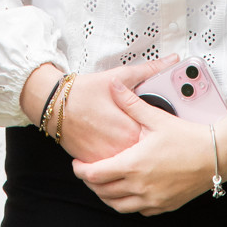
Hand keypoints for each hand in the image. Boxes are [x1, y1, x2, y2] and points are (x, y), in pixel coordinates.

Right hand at [19, 56, 180, 162]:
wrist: (54, 103)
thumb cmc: (85, 90)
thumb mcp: (120, 76)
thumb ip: (150, 70)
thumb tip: (172, 59)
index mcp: (131, 128)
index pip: (156, 137)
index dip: (158, 132)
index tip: (158, 127)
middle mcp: (120, 148)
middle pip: (143, 153)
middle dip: (146, 146)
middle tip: (144, 136)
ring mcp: (106, 159)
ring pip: (127, 164)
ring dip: (131, 156)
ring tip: (127, 142)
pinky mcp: (93, 164)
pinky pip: (110, 168)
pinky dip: (114, 161)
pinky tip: (114, 148)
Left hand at [72, 86, 226, 215]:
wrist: (217, 155)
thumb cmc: (188, 136)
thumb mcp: (156, 117)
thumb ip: (131, 102)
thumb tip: (114, 85)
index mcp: (133, 165)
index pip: (95, 174)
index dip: (81, 170)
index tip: (77, 164)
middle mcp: (140, 187)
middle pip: (103, 192)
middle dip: (91, 183)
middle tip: (88, 172)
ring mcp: (152, 199)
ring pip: (118, 206)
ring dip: (107, 196)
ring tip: (104, 183)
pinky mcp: (165, 206)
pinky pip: (139, 211)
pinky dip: (128, 203)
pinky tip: (129, 191)